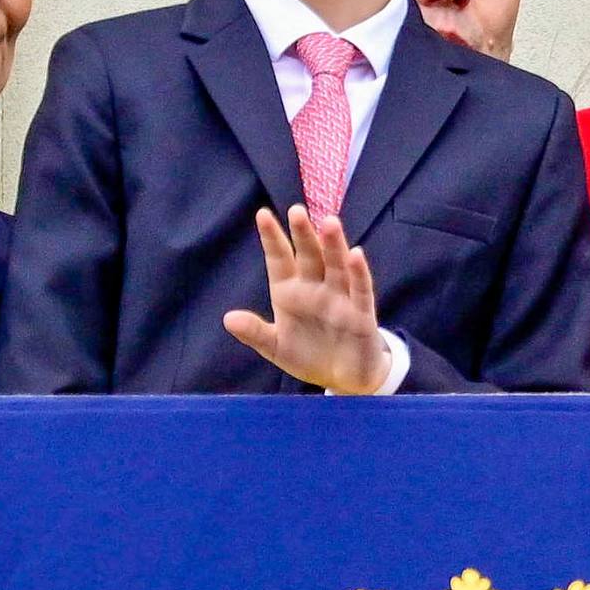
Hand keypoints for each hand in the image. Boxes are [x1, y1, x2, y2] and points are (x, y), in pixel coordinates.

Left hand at [226, 205, 391, 393]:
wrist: (343, 379)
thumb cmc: (309, 354)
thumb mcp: (275, 347)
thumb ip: (255, 332)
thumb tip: (228, 319)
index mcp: (290, 292)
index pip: (280, 260)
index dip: (273, 239)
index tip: (262, 215)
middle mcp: (315, 288)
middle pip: (309, 256)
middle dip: (303, 234)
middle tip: (296, 210)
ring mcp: (339, 298)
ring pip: (336, 266)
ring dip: (333, 245)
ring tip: (329, 223)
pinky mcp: (361, 314)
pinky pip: (360, 290)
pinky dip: (358, 273)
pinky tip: (355, 255)